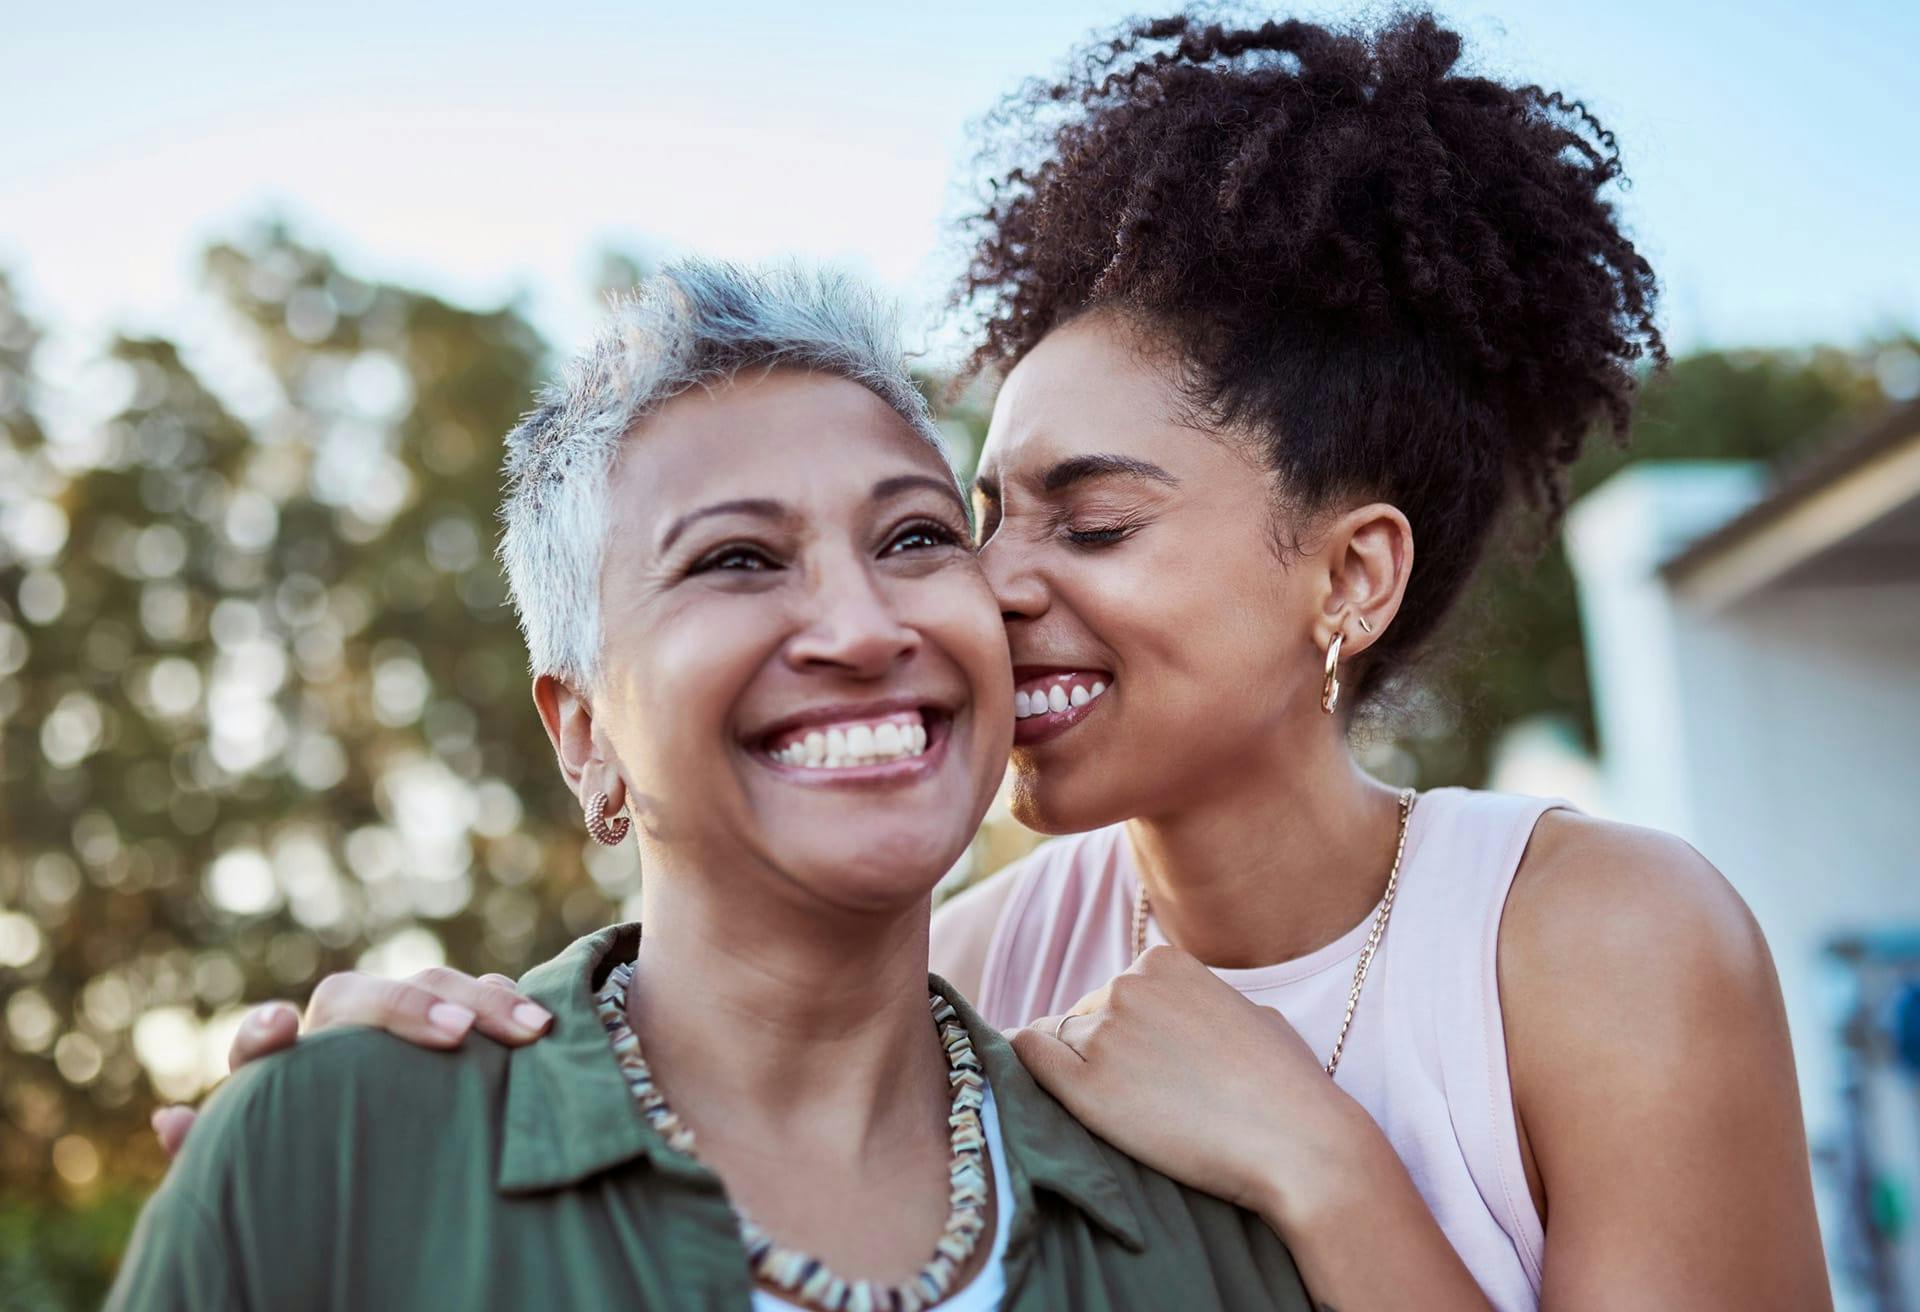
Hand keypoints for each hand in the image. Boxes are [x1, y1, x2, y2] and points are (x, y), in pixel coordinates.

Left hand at [151, 968, 551, 1158]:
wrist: (375, 1163)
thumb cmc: (317, 1166)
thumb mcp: (270, 1166)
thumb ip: (223, 1145)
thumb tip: (165, 1119)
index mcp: (284, 1071)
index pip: (262, 1045)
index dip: (265, 1033)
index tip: (280, 1030)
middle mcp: (340, 1034)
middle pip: (363, 997)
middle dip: (410, 1009)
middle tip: (457, 1036)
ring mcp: (402, 1021)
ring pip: (433, 984)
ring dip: (482, 1000)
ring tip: (528, 1033)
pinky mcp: (454, 1024)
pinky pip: (481, 993)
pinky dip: (510, 1001)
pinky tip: (540, 1026)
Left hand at [1012, 944, 1395, 1231]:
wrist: (1299, 1144)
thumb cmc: (1286, 1086)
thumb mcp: (1248, 1014)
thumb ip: (1201, 1002)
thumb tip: (1172, 1016)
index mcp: (1162, 961)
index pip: (1114, 993)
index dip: (1125, 1033)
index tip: (1147, 1069)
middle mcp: (1126, 986)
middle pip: (1083, 1017)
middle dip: (1100, 1052)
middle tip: (1140, 1100)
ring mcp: (1103, 1034)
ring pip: (1057, 1042)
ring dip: (1076, 1072)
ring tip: (1118, 1113)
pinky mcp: (1086, 1088)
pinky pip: (1029, 1058)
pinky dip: (1025, 1068)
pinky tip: (1030, 1087)